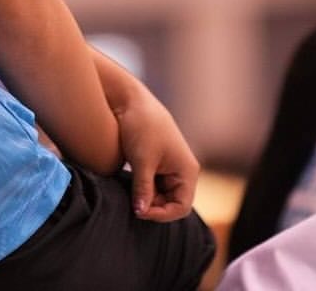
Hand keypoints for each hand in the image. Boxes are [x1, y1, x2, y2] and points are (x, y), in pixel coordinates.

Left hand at [115, 89, 198, 221]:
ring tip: (128, 194)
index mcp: (187, 170)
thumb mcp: (142, 160)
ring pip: (160, 195)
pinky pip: (152, 185)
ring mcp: (169, 167)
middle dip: (153, 206)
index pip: (181, 207)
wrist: (130, 100)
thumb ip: (143, 189)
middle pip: (171, 203)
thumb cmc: (141, 126)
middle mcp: (182, 171)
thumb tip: (140, 212)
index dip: (162, 214)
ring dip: (145, 198)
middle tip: (131, 204)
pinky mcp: (156, 163)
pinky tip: (128, 187)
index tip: (139, 212)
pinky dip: (141, 189)